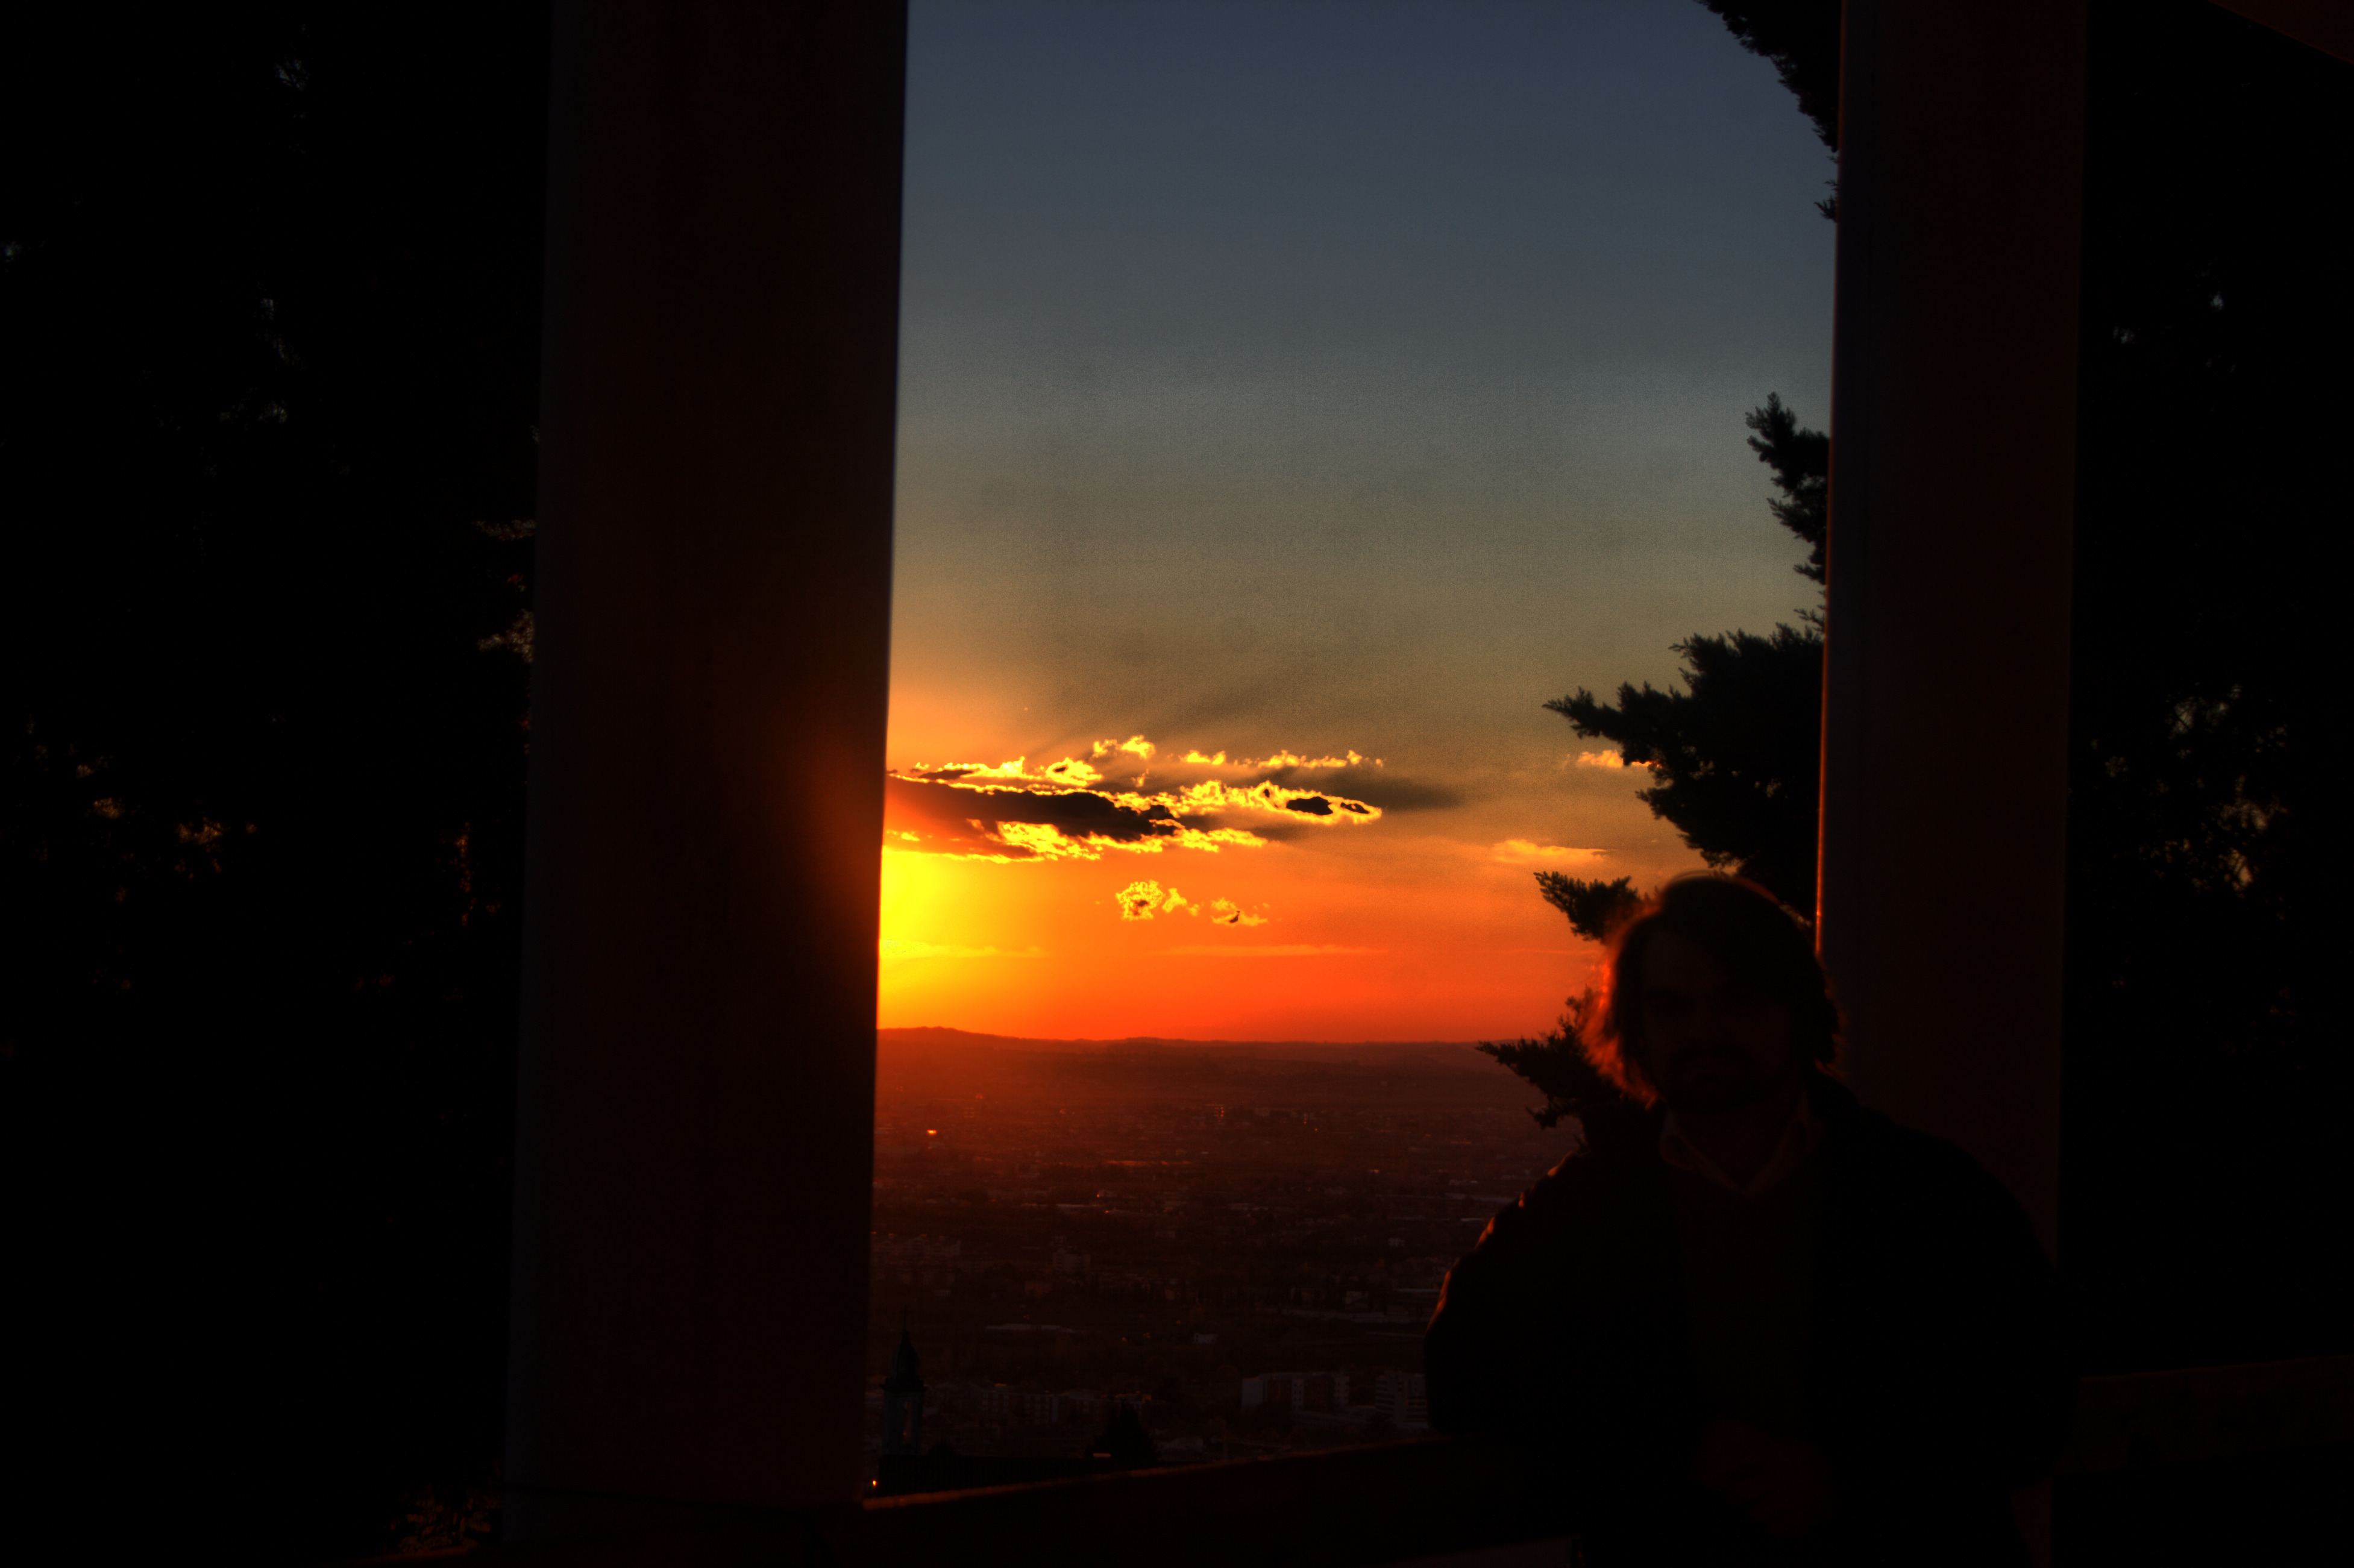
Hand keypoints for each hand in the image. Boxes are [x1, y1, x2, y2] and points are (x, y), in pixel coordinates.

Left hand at [1694, 1418, 1839, 1537]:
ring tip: (1760, 1505)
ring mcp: (1796, 1497)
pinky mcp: (1805, 1517)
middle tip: (1733, 1497)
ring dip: (1753, 1512)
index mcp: (1776, 1451)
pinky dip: (1771, 1526)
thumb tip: (1714, 1469)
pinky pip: (1774, 1529)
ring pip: (1756, 1514)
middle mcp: (1785, 1473)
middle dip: (1733, 1498)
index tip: (1703, 1480)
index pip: (1742, 1458)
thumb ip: (1752, 1455)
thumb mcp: (1779, 1448)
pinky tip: (1777, 1516)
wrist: (1837, 1480)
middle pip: (1742, 1493)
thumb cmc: (1797, 1462)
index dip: (1720, 1469)